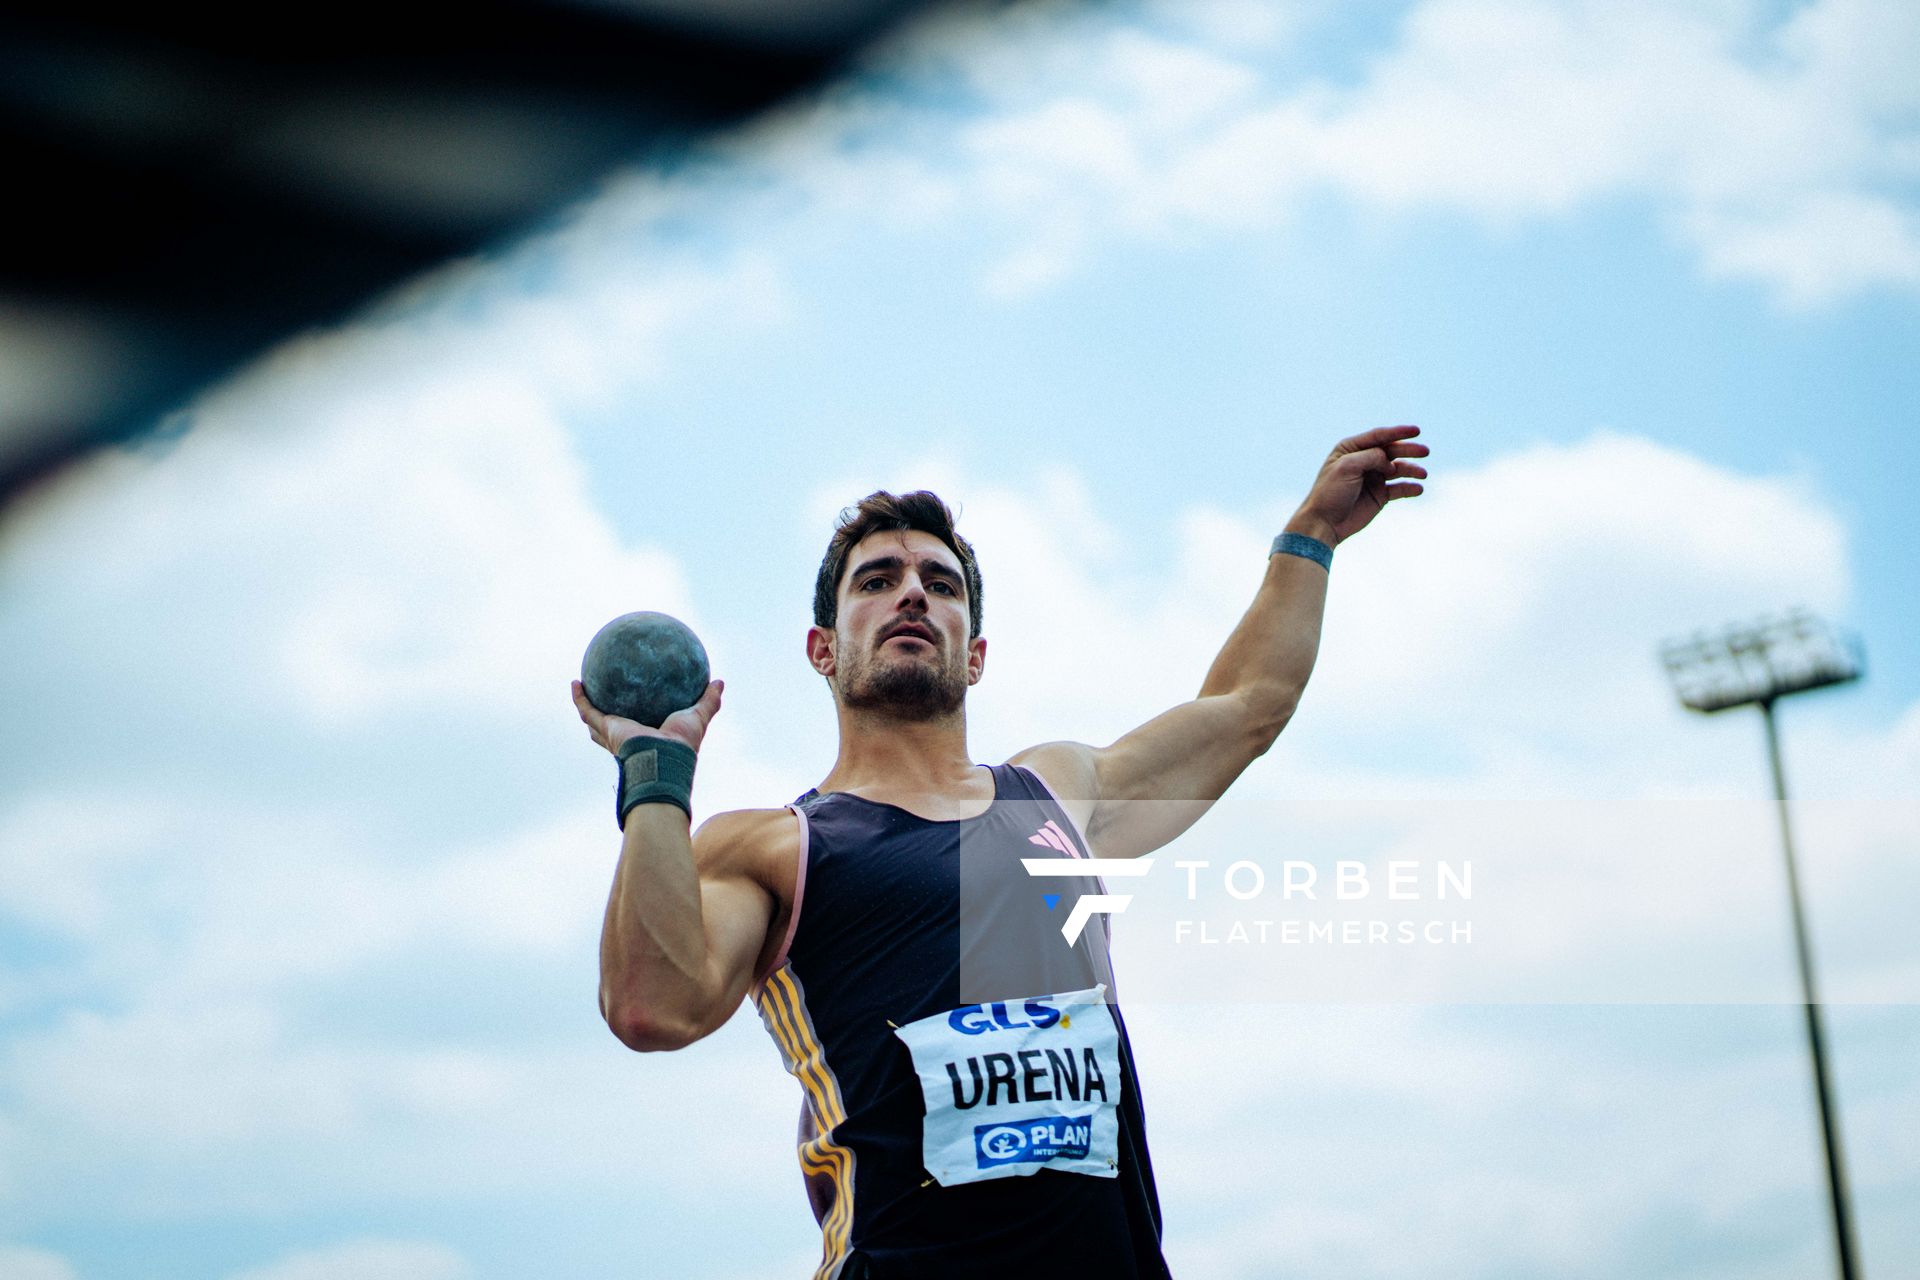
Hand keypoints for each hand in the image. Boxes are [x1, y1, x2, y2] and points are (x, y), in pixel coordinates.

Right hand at [571, 678, 723, 754]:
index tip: (635, 703)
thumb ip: (709, 701)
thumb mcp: (699, 717)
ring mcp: (615, 736)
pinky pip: (588, 711)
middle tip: (604, 698)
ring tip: (582, 689)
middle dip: (606, 717)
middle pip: (612, 729)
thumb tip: (719, 681)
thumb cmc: (682, 744)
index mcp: (648, 740)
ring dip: (586, 708)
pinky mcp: (607, 729)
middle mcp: (628, 740)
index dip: (636, 718)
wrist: (665, 759)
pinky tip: (575, 682)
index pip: (639, 730)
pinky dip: (579, 699)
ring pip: (594, 723)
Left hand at [1287, 424, 1427, 545]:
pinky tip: (1418, 489)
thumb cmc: (1330, 493)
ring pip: (1398, 469)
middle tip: (1425, 451)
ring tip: (1423, 474)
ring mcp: (1373, 478)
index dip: (1398, 432)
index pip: (1378, 436)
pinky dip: (1410, 487)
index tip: (1416, 431)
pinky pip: (1399, 488)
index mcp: (1351, 449)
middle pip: (1391, 451)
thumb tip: (1390, 460)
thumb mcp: (1347, 468)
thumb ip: (1370, 457)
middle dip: (1409, 450)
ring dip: (1412, 470)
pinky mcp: (1380, 495)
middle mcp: (1364, 461)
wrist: (1324, 523)